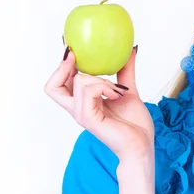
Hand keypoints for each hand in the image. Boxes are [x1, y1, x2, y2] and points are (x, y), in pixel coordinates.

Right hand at [44, 45, 154, 160]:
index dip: (61, 66)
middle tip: (76, 57)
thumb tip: (131, 50)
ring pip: (79, 82)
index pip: (59, 84)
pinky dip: (105, 87)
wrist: (142, 145)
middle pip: (52, 87)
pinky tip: (118, 93)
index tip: (72, 49)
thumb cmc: (134, 124)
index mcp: (83, 102)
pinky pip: (89, 91)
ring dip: (101, 79)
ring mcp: (82, 114)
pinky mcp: (89, 118)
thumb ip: (125, 71)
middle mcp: (78, 109)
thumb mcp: (127, 90)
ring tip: (117, 89)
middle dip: (63, 68)